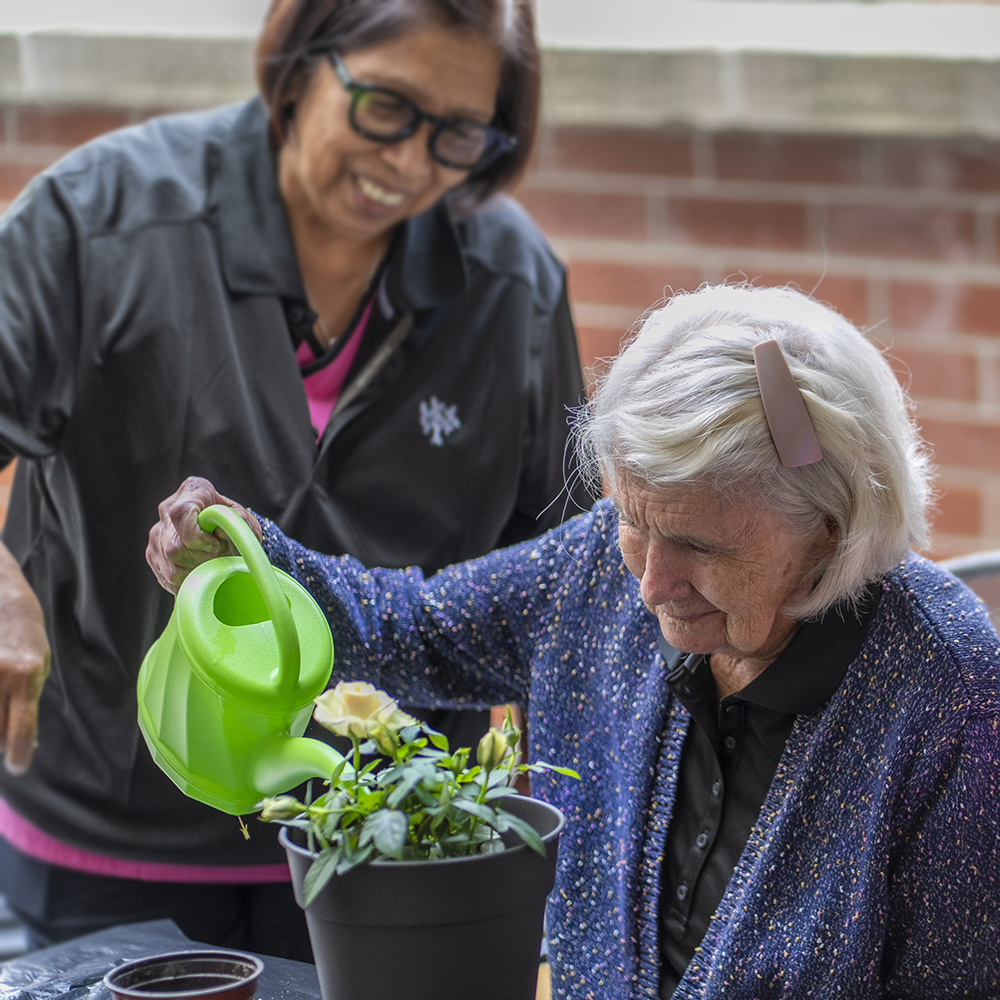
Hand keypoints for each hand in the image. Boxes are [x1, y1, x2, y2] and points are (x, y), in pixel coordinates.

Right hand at [0, 542, 49, 774]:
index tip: (17, 767)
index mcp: (26, 676)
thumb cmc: (26, 642)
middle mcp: (2, 674)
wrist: (4, 603)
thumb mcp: (37, 670)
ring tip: (4, 702)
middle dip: (2, 739)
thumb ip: (26, 704)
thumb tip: (21, 746)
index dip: (18, 751)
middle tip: (8, 736)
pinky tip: (1, 694)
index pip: (19, 726)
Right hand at [146, 476, 261, 594]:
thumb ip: (238, 522)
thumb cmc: (235, 526)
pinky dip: (187, 579)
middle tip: (215, 556)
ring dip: (194, 571)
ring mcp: (157, 532)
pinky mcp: (153, 553)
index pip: (181, 514)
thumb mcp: (245, 521)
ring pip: (170, 565)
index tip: (215, 544)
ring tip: (208, 563)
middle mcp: (168, 508)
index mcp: (193, 491)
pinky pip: (167, 576)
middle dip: (199, 559)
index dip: (198, 536)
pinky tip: (199, 571)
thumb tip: (219, 531)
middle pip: (173, 546)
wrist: (227, 537)